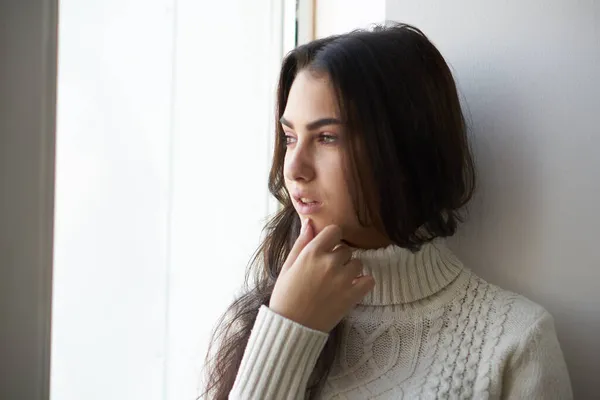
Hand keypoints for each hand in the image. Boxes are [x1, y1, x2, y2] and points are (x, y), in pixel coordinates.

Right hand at [269, 218, 375, 332]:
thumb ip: (301, 243)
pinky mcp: (351, 296)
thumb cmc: (285, 296)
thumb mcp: (288, 266)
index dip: (332, 239)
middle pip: (346, 249)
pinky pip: (369, 281)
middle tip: (327, 272)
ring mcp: (342, 279)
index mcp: (312, 253)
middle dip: (339, 257)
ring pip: (357, 263)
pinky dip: (363, 283)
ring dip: (350, 270)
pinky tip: (351, 288)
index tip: (327, 248)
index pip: (334, 231)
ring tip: (337, 282)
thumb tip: (310, 223)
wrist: (291, 327)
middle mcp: (329, 263)